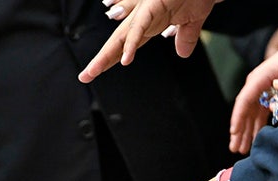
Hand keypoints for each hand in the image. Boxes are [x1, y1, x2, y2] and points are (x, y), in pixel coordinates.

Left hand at [79, 0, 218, 81]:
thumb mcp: (192, 22)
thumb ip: (185, 38)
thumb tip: (183, 54)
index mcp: (149, 24)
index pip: (124, 46)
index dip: (110, 59)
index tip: (96, 72)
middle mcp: (142, 19)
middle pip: (116, 43)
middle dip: (100, 60)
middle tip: (84, 76)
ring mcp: (145, 12)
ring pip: (122, 37)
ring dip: (107, 55)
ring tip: (93, 71)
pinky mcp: (152, 6)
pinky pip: (139, 27)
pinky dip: (132, 44)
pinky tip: (125, 60)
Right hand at [230, 26, 277, 153]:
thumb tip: (275, 111)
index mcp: (258, 79)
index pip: (244, 101)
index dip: (238, 118)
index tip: (234, 133)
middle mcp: (255, 85)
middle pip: (244, 111)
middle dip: (239, 131)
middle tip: (235, 148)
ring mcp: (260, 91)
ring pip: (250, 115)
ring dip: (246, 132)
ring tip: (242, 149)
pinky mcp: (267, 95)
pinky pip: (258, 113)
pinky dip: (256, 126)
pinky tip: (254, 139)